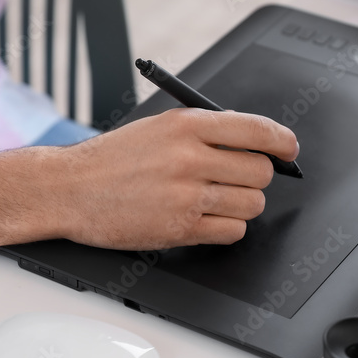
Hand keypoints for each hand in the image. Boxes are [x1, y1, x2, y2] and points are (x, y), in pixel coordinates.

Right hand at [32, 108, 298, 249]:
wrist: (68, 188)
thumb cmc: (112, 158)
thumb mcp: (159, 128)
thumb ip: (206, 131)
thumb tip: (255, 142)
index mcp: (187, 125)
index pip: (257, 130)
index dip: (282, 142)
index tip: (289, 150)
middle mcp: (190, 157)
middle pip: (260, 172)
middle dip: (255, 177)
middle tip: (238, 178)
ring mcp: (186, 195)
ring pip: (251, 204)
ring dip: (241, 204)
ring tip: (216, 199)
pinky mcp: (180, 228)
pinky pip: (231, 231)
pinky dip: (226, 227)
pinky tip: (206, 218)